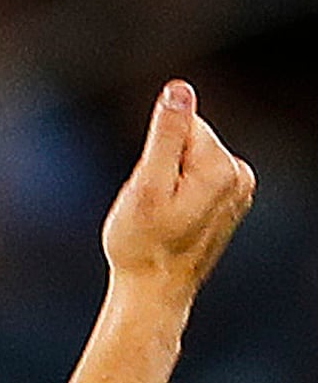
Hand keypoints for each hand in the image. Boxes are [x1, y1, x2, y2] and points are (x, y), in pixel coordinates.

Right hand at [104, 81, 257, 297]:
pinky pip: (198, 179)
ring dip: (169, 181)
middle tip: (151, 206)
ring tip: (162, 216)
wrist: (155, 292)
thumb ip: (166, 135)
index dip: (154, 153)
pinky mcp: (232, 200)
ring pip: (192, 161)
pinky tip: (174, 220)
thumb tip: (179, 90)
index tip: (148, 188)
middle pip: (190, 142)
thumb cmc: (142, 245)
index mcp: (221, 167)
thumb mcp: (145, 186)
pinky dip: (180, 193)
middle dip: (162, 166)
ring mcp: (239, 189)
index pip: (182, 125)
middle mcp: (239, 174)